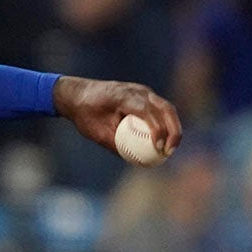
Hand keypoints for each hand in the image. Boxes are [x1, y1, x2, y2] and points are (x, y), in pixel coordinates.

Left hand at [53, 75, 181, 156]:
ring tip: (170, 149)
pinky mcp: (145, 96)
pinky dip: (166, 124)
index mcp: (123, 96)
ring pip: (167, 108)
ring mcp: (143, 91)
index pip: (147, 111)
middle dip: (173, 130)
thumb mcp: (96, 132)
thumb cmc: (85, 114)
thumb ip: (115, 144)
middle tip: (170, 151)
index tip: (158, 148)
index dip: (157, 130)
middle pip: (165, 108)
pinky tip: (165, 141)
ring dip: (173, 127)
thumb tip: (136, 160)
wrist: (78, 94)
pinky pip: (161, 109)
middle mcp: (137, 90)